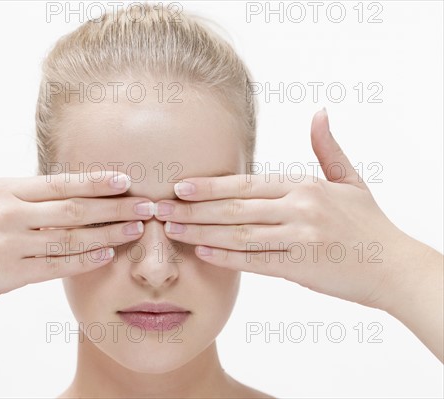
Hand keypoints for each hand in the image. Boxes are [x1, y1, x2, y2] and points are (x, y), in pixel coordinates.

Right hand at [0, 120, 153, 316]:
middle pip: (75, 208)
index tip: (125, 179)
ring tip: (139, 228)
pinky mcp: (8, 275)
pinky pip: (55, 267)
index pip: (58, 182)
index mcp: (0, 190)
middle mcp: (10, 215)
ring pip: (72, 237)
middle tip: (149, 204)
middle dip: (116, 206)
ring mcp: (11, 246)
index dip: (95, 181)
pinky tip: (107, 254)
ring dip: (110, 232)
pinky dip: (83, 260)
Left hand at [154, 109, 422, 309]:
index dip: (210, 185)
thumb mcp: (350, 180)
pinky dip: (227, 257)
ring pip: (240, 233)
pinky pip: (257, 261)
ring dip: (201, 231)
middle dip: (194, 209)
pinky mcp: (303, 266)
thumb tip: (320, 112)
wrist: (395, 267)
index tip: (179, 187)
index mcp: (304, 185)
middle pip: (235, 207)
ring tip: (172, 230)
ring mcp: (301, 236)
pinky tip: (203, 252)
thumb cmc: (368, 224)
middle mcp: (300, 207)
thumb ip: (327, 148)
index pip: (247, 183)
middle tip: (160, 210)